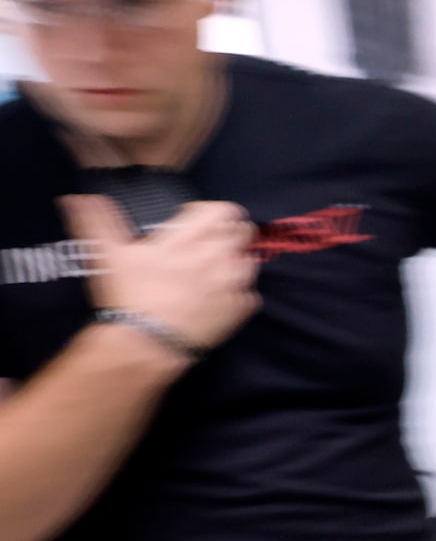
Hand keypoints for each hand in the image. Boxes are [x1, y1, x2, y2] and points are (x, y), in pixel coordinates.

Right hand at [64, 194, 257, 352]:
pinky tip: (215, 300)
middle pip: (242, 232)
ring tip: (210, 274)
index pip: (224, 210)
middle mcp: (218, 256)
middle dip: (229, 234)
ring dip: (235, 263)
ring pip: (250, 261)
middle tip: (206, 247)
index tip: (198, 223)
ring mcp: (233, 283)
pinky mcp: (241, 309)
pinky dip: (237, 295)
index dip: (214, 213)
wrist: (147, 341)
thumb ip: (98, 221)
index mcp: (189, 239)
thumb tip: (80, 199)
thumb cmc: (129, 295)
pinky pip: (249, 294)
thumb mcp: (108, 254)